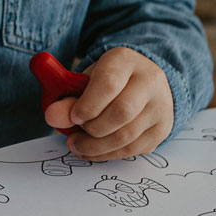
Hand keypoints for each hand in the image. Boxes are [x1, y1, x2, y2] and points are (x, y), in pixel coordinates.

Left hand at [42, 47, 172, 160]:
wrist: (141, 83)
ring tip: (78, 145)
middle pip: (121, 113)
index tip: (74, 117)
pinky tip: (93, 151)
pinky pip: (133, 149)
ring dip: (96, 147)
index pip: (108, 84)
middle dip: (91, 129)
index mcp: (125, 60)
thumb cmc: (107, 81)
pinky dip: (108, 154)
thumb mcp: (84, 80)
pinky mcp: (162, 129)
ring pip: (127, 136)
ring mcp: (160, 106)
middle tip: (74, 135)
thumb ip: (65, 97)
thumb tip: (53, 117)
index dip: (87, 106)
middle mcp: (150, 81)